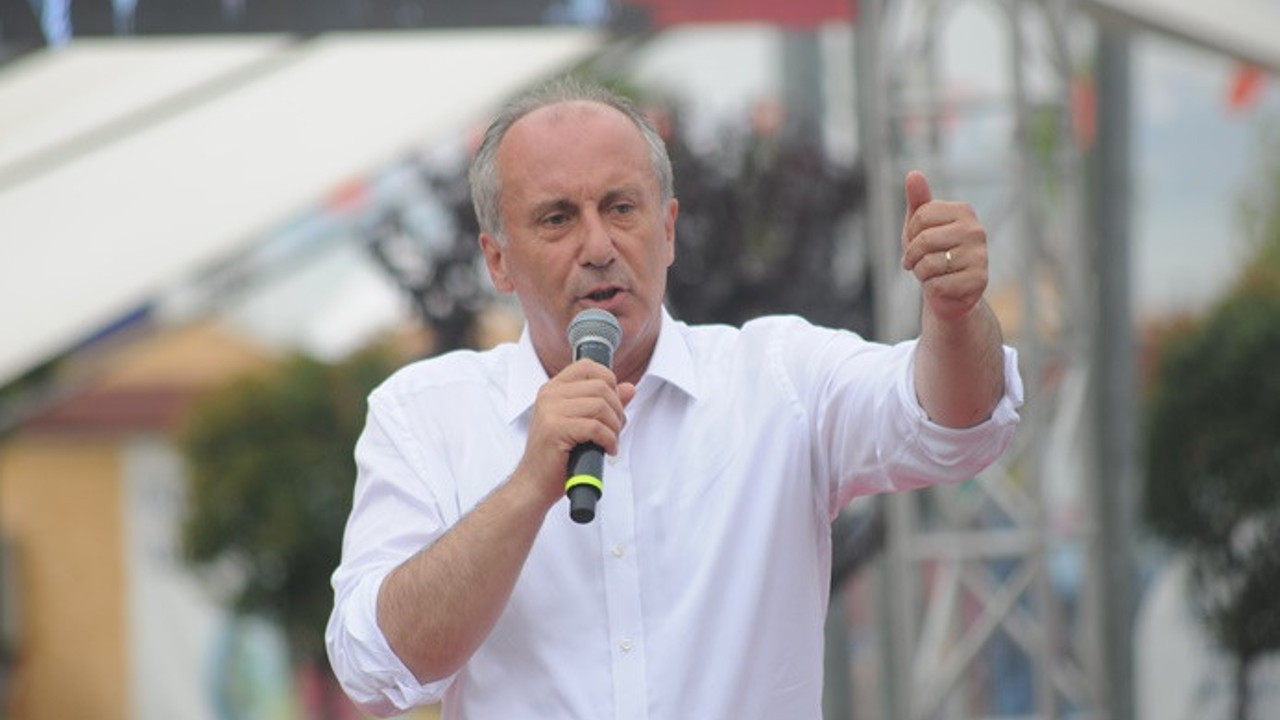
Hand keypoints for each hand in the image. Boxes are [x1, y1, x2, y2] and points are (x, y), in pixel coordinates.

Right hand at [515, 359, 635, 506]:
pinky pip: (595, 427)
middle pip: (601, 387)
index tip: (613, 404)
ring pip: (600, 406)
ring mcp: (550, 411)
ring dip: (614, 427)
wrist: (534, 483)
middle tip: (615, 429)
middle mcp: (549, 395)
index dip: (609, 381)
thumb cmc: (557, 456)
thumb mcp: (583, 423)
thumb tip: (630, 388)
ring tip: (610, 441)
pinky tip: (607, 450)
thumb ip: (605, 403)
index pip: (588, 367)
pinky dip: (608, 440)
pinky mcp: (555, 429)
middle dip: (617, 410)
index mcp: (553, 389)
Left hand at [900, 170, 988, 322]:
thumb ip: (918, 199)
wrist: (948, 290)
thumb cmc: (932, 252)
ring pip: (929, 264)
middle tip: (918, 262)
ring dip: (921, 273)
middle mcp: (976, 230)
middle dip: (912, 256)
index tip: (916, 241)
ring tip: (932, 273)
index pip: (921, 215)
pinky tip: (943, 286)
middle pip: (924, 240)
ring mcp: (980, 255)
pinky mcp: (979, 280)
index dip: (910, 233)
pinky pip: (937, 284)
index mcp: (964, 211)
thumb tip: (913, 174)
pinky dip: (932, 288)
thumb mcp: (920, 225)